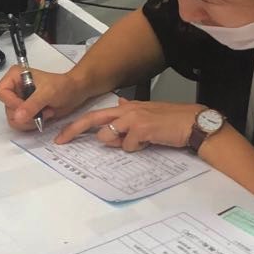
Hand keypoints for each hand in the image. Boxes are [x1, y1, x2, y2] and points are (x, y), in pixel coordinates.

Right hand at [0, 66, 92, 130]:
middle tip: (41, 110)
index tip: (27, 107)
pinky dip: (33, 123)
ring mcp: (19, 101)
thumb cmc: (63, 85)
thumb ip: (32, 104)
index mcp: (14, 77)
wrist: (75, 92)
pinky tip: (44, 115)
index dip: (12, 103)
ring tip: (45, 112)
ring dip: (31, 120)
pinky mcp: (25, 112)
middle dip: (25, 114)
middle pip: (7, 109)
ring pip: (13, 119)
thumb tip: (17, 117)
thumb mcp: (47, 93)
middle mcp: (14, 89)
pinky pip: (21, 124)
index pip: (1, 93)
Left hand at [55, 100, 203, 151]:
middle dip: (74, 130)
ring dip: (120, 144)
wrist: (192, 123)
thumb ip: (130, 112)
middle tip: (61, 141)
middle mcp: (127, 109)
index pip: (96, 114)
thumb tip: (118, 105)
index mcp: (126, 107)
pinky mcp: (141, 128)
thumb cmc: (171, 121)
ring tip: (140, 141)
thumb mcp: (147, 113)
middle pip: (92, 119)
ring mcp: (133, 118)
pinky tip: (150, 142)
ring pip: (107, 135)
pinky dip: (137, 149)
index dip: (77, 125)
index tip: (62, 136)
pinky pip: (127, 146)